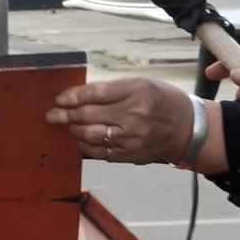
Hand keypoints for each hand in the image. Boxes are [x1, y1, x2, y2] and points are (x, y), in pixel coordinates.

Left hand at [47, 77, 194, 164]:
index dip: (73, 96)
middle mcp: (134, 115)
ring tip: (67, 126)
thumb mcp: (141, 84)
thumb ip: (112, 89)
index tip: (60, 99)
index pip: (95, 93)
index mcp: (136, 91)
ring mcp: (132, 137)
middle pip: (89, 115)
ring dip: (74, 131)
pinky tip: (81, 139)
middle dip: (66, 115)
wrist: (187, 128)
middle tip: (52, 115)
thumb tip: (79, 96)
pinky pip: (99, 152)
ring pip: (90, 135)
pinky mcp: (130, 154)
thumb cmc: (161, 100)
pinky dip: (85, 145)